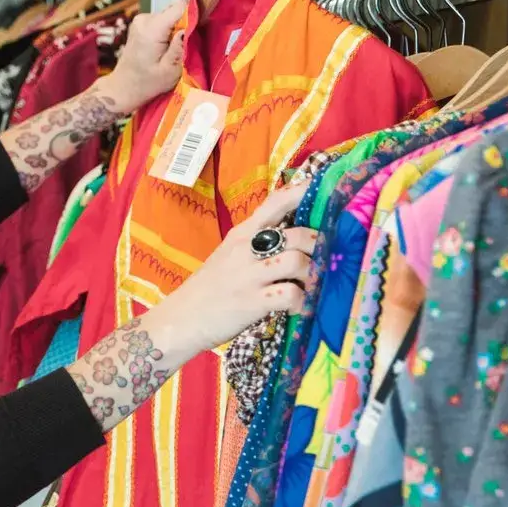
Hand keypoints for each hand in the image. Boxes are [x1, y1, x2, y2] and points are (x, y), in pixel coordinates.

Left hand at [96, 0, 187, 112]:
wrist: (124, 87)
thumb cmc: (147, 83)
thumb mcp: (170, 70)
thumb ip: (181, 47)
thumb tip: (188, 27)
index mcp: (152, 29)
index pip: (180, 6)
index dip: (192, 16)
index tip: (195, 32)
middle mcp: (144, 19)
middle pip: (175, 10)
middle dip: (184, 26)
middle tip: (182, 47)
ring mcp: (141, 19)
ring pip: (170, 15)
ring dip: (175, 30)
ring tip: (171, 50)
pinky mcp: (141, 23)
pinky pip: (162, 20)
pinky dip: (167, 32)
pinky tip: (163, 48)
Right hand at [143, 181, 316, 357]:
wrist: (181, 319)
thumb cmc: (209, 287)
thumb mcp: (228, 254)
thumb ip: (256, 242)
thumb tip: (294, 235)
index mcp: (242, 234)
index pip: (276, 203)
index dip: (304, 192)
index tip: (326, 188)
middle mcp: (246, 249)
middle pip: (298, 234)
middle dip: (320, 247)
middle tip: (325, 259)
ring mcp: (249, 276)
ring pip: (298, 261)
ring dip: (313, 275)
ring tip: (311, 286)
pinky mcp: (251, 302)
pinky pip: (290, 295)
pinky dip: (302, 302)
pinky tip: (299, 307)